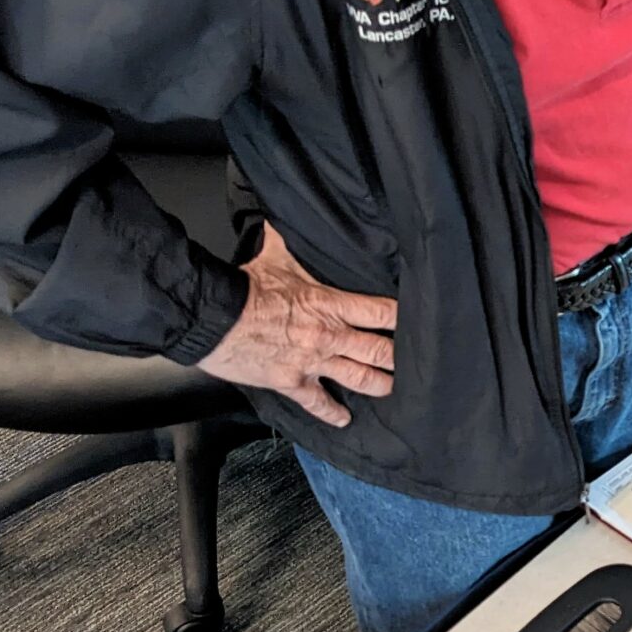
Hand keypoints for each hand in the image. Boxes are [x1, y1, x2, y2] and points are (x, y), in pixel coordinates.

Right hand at [198, 224, 396, 426]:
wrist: (211, 318)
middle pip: (380, 351)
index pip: (382, 311)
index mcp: (331, 304)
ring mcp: (313, 363)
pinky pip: (318, 403)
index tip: (420, 321)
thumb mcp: (277, 255)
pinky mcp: (291, 383)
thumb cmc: (244, 288)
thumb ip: (292, 238)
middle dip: (399, 357)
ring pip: (360, 378)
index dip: (403, 318)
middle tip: (415, 361)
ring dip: (379, 385)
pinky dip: (333, 413)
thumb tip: (292, 213)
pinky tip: (344, 419)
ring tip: (393, 388)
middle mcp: (329, 336)